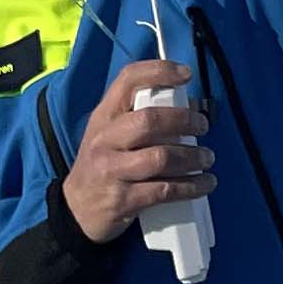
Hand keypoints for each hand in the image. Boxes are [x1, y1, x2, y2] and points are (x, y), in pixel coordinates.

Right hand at [60, 58, 212, 244]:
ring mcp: (112, 170)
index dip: (159, 71)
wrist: (75, 211)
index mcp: (104, 116)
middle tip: (203, 125)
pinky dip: (190, 187)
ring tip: (207, 158)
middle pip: (149, 120)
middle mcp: (105, 139)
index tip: (186, 75)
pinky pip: (163, 190)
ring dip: (192, 157)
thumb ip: (140, 118)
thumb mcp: (110, 135)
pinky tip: (204, 184)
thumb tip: (190, 108)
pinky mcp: (122, 200)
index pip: (128, 80)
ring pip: (160, 157)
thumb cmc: (102, 165)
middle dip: (183, 120)